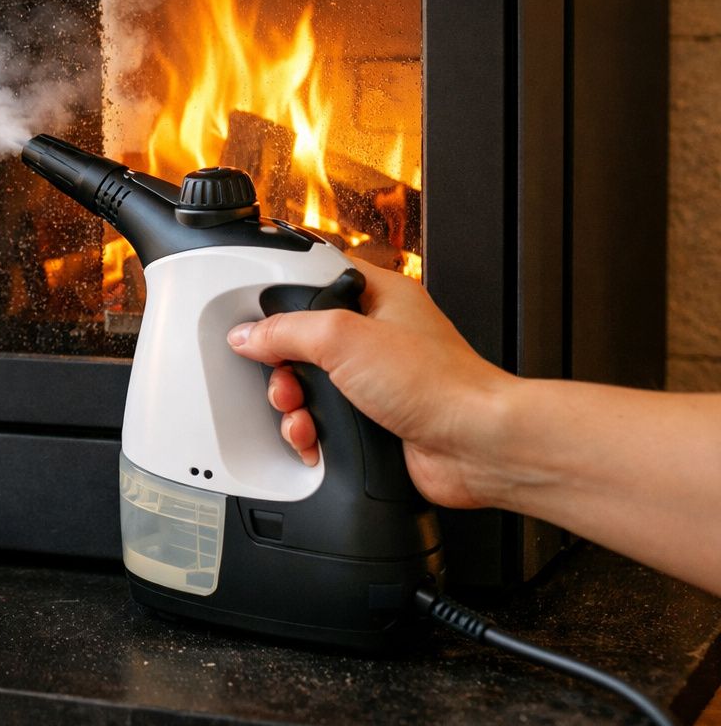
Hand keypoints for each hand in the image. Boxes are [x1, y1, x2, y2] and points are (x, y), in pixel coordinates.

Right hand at [226, 257, 516, 508]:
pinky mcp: (373, 419)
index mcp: (377, 296)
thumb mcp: (344, 338)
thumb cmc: (438, 384)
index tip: (258, 314)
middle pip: (302, 340)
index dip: (281, 296)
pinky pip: (324, 420)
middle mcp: (377, 335)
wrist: (476, 446)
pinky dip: (310, 432)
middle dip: (282, 366)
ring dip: (293, 404)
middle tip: (284, 376)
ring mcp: (376, 380)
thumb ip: (286, 330)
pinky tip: (313, 438)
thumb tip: (249, 335)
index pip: (314, 278)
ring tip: (299, 413)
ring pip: (309, 385)